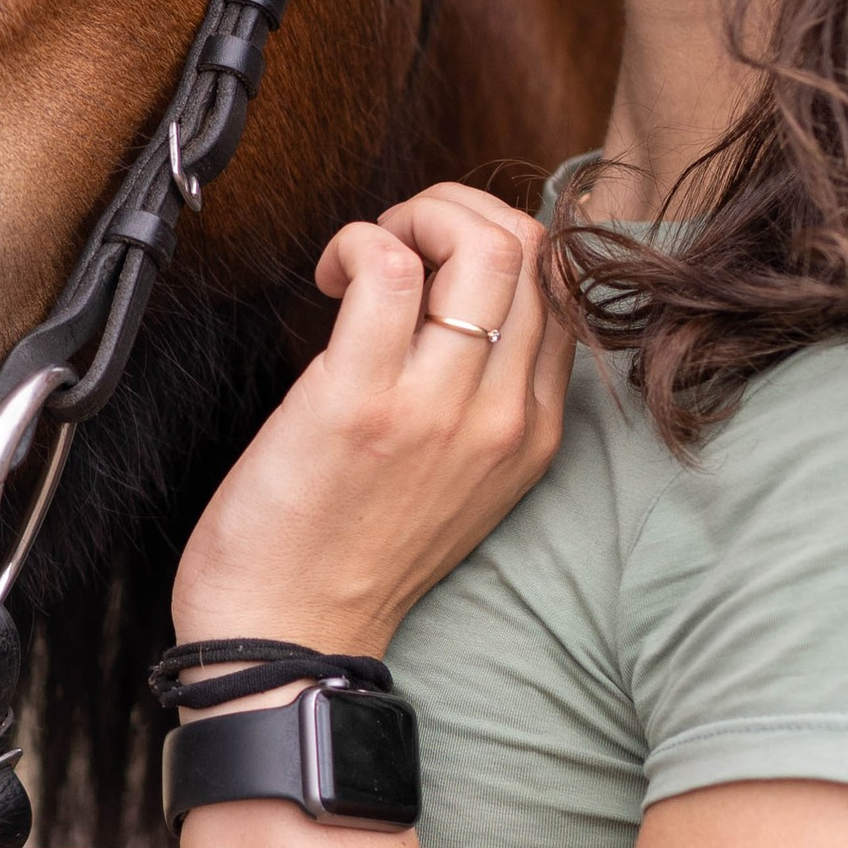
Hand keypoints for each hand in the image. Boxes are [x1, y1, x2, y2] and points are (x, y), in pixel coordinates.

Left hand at [173, 182, 572, 650]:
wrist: (289, 635)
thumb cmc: (348, 553)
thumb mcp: (455, 479)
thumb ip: (472, 396)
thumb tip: (445, 291)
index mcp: (530, 433)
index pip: (558, 287)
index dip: (491, 243)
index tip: (429, 268)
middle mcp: (501, 417)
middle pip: (530, 249)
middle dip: (453, 212)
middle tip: (393, 247)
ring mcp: (438, 409)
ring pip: (481, 244)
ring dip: (410, 218)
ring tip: (358, 261)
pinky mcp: (362, 401)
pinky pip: (389, 267)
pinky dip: (356, 241)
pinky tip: (328, 277)